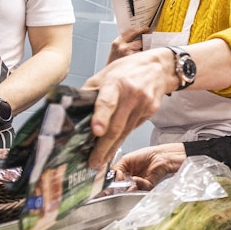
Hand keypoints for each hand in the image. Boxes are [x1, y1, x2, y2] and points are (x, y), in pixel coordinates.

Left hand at [83, 49, 174, 166]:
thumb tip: (72, 109)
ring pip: (125, 131)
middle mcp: (131, 94)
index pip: (108, 101)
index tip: (96, 131)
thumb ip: (91, 91)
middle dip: (104, 146)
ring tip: (100, 160)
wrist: (158, 68)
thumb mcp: (105, 74)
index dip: (101, 116)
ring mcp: (143, 104)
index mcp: (116, 81)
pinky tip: (113, 146)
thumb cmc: (127, 69)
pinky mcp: (150, 112)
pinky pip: (133, 128)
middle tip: (93, 161)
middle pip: (117, 124)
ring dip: (111, 147)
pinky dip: (122, 138)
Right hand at [106, 27, 148, 63]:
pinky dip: (146, 56)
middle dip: (146, 40)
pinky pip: (145, 55)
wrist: (111, 77)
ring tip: (145, 52)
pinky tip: (144, 58)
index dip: (140, 29)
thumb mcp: (116, 49)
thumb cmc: (115, 63)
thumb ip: (125, 41)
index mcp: (117, 42)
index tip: (146, 28)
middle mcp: (123, 48)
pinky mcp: (136, 61)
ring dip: (146, 49)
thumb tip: (140, 34)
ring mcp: (129, 55)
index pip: (132, 31)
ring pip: (144, 48)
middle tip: (150, 39)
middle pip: (141, 40)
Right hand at [112, 144, 186, 189]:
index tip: (105, 185)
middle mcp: (130, 181)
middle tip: (113, 186)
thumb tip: (113, 178)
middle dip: (116, 187)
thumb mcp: (126, 159)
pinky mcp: (147, 186)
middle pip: (120, 188)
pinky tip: (136, 178)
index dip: (109, 183)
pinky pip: (140, 187)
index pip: (113, 181)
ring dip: (126, 187)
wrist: (161, 155)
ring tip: (124, 182)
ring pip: (129, 190)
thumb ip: (117, 169)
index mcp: (124, 173)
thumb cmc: (146, 155)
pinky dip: (138, 183)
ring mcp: (138, 185)